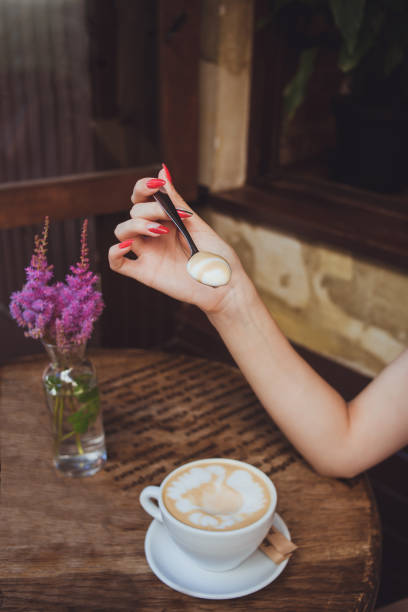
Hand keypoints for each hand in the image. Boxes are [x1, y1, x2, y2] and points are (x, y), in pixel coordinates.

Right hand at [108, 168, 246, 313]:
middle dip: (149, 210)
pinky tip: (128, 246)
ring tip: (159, 231)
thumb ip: (176, 201)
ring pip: (122, 232)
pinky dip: (115, 253)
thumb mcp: (197, 224)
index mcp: (166, 220)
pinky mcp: (145, 272)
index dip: (143, 187)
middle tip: (171, 218)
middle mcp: (153, 234)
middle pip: (133, 213)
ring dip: (135, 225)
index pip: (142, 198)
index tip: (157, 185)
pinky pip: (117, 263)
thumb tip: (162, 170)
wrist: (224, 285)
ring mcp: (148, 253)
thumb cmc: (216, 254)